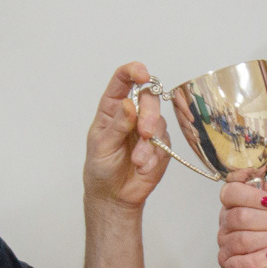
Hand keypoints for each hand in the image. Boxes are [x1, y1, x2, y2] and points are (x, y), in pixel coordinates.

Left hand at [82, 63, 168, 210]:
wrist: (114, 195)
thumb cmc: (101, 168)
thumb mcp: (102, 146)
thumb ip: (117, 125)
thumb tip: (130, 104)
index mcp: (113, 108)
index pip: (123, 80)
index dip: (133, 72)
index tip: (143, 75)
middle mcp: (133, 114)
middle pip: (149, 97)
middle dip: (149, 114)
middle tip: (145, 132)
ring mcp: (148, 129)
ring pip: (159, 121)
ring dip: (150, 143)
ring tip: (137, 161)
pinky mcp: (161, 146)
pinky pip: (165, 144)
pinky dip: (154, 157)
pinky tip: (143, 167)